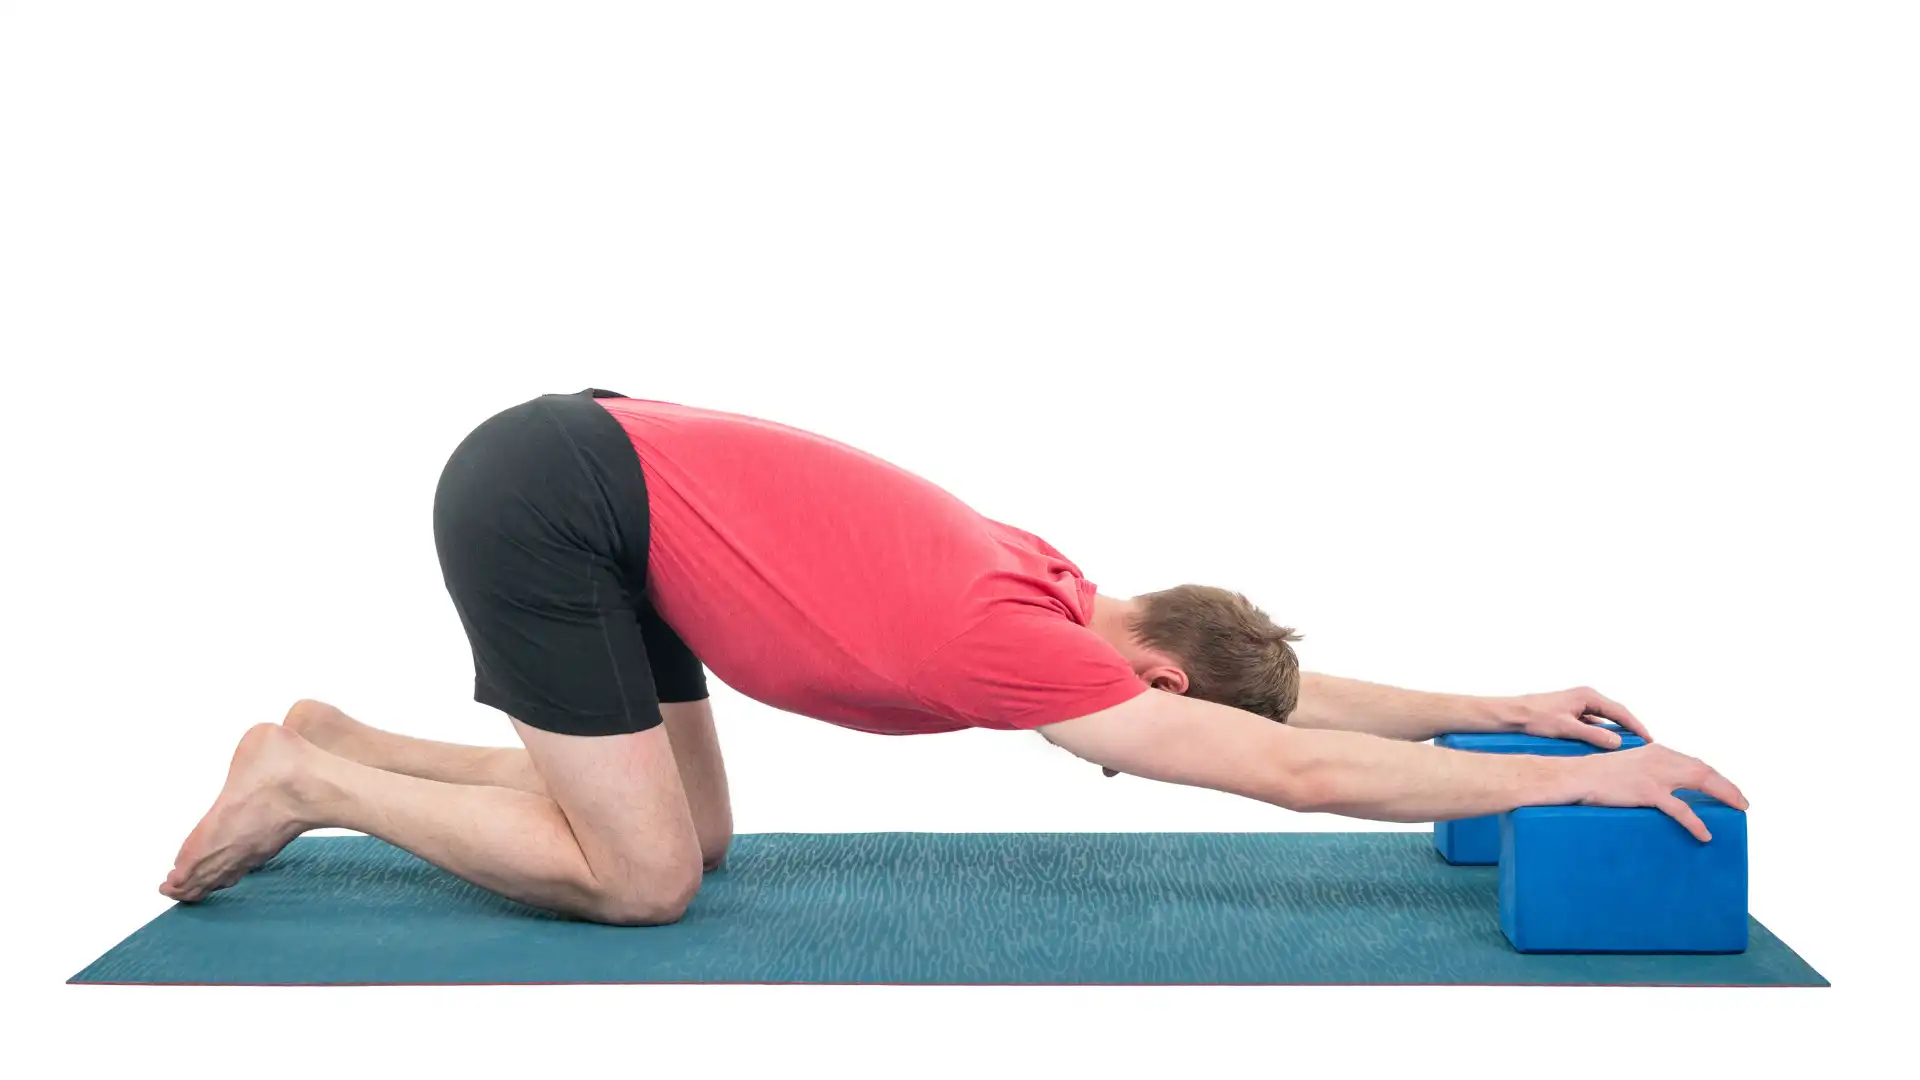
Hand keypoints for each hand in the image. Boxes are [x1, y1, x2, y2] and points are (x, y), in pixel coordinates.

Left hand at [1496, 686, 1650, 747]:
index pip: (1620, 711)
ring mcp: (1579, 704)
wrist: (1513, 714)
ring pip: (1604, 719)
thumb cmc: (1536, 717)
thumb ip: (1593, 736)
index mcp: (1588, 696)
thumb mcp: (1567, 728)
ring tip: (1630, 747)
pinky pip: (1594, 723)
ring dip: (1616, 732)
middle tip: (1646, 745)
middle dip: (1630, 729)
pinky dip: (1602, 733)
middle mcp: (1586, 697)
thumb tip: (1619, 743)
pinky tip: (1606, 746)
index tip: (1649, 739)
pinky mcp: (1572, 713)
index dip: (1636, 726)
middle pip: (1615, 714)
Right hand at [1574, 744, 1748, 840]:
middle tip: (1742, 803)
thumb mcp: (1628, 766)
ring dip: (1724, 795)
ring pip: (1701, 781)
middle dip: (1727, 786)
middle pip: (1704, 770)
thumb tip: (1663, 790)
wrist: (1576, 776)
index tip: (1728, 789)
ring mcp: (1655, 774)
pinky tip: (1704, 834)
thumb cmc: (1597, 775)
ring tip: (1737, 810)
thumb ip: (1649, 772)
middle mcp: (1661, 758)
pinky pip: (1680, 809)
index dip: (1716, 777)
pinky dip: (1695, 822)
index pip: (1695, 763)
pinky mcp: (1647, 791)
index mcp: (1657, 751)